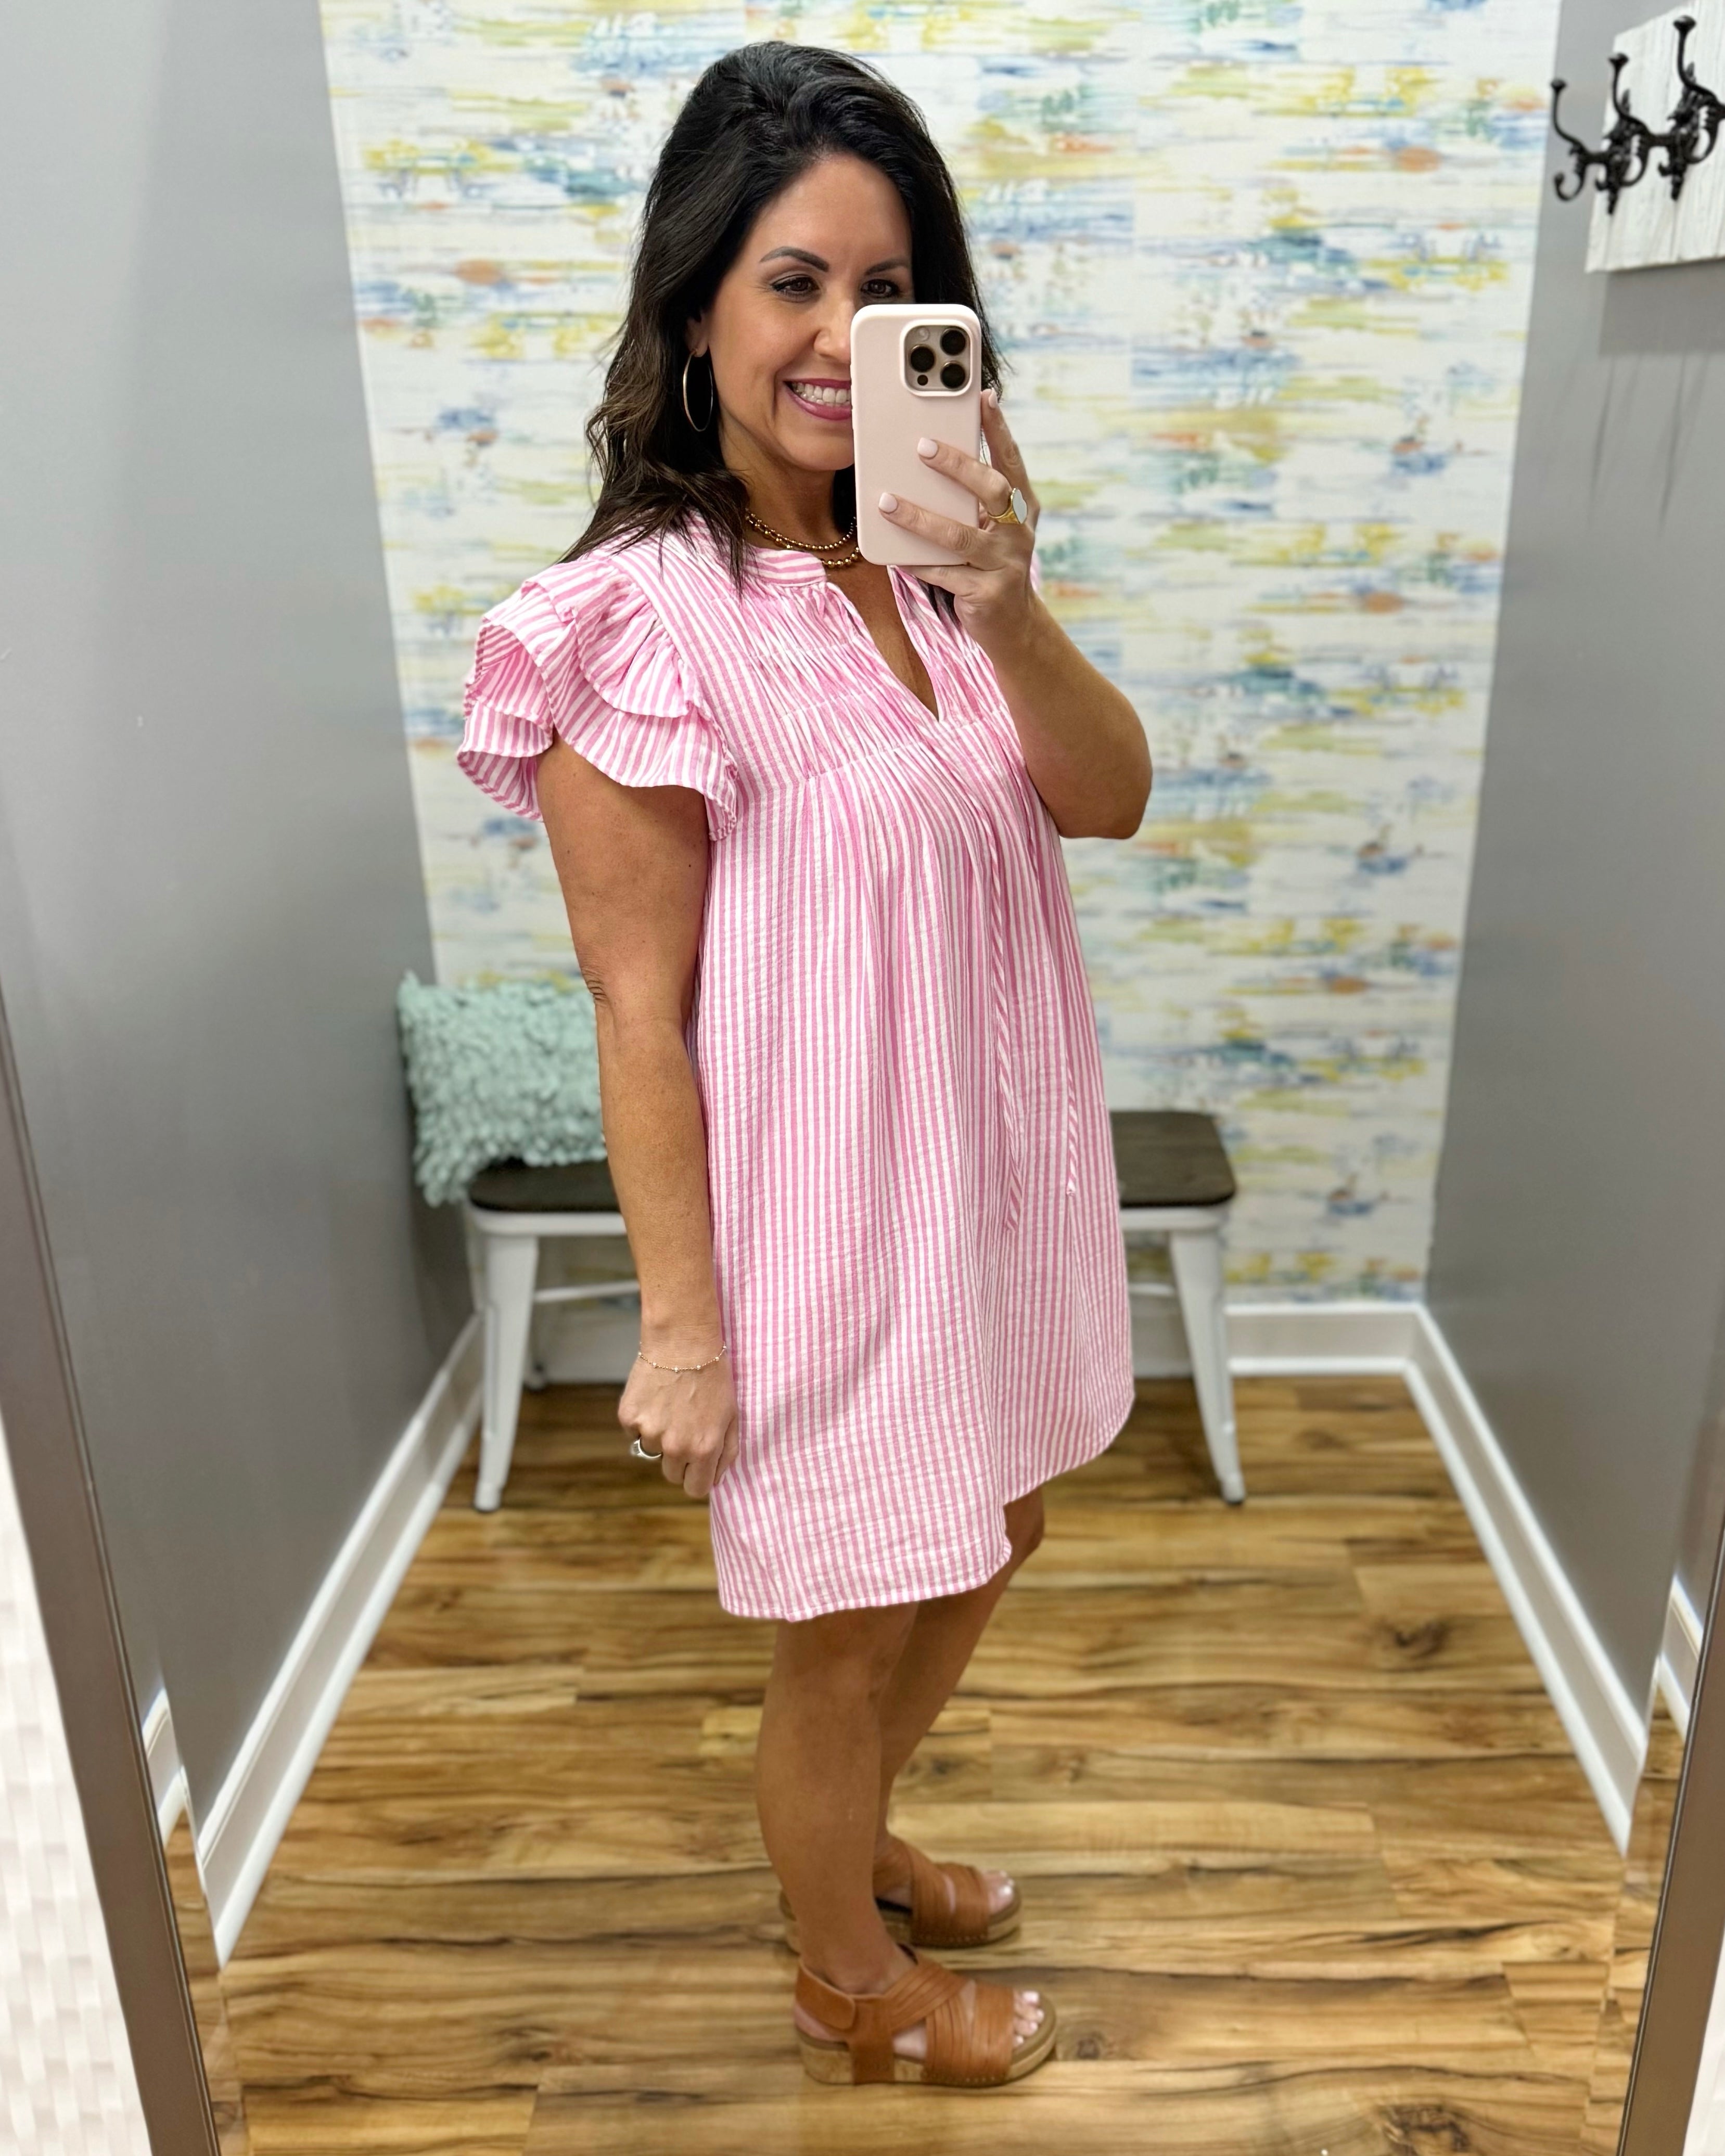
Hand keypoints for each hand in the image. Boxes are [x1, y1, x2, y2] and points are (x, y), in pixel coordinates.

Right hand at [618, 1347, 738, 1499]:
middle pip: (671, 1474)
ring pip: (652, 1452)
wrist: (684, 1342)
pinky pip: (634, 1432)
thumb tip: (715, 1480)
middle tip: (684, 1427)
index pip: (694, 1489)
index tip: (696, 1465)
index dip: (696, 1478)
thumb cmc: (714, 1377)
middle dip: (678, 1458)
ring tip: (670, 1407)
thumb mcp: (732, 1416)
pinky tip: (655, 1398)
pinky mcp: (629, 1418)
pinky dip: (642, 1420)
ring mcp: (649, 1433)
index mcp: (704, 1450)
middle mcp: (675, 1447)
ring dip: (659, 1436)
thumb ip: (726, 1453)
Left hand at [875, 386, 1041, 651]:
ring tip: (887, 502)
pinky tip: (893, 552)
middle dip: (958, 465)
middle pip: (992, 490)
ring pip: (960, 536)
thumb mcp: (988, 527)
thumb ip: (969, 500)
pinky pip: (945, 573)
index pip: (1011, 460)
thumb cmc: (990, 564)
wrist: (1011, 625)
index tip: (983, 396)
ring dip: (920, 518)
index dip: (999, 428)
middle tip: (922, 446)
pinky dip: (917, 562)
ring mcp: (1006, 564)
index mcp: (1023, 507)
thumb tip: (922, 463)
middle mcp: (1019, 532)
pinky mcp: (987, 594)